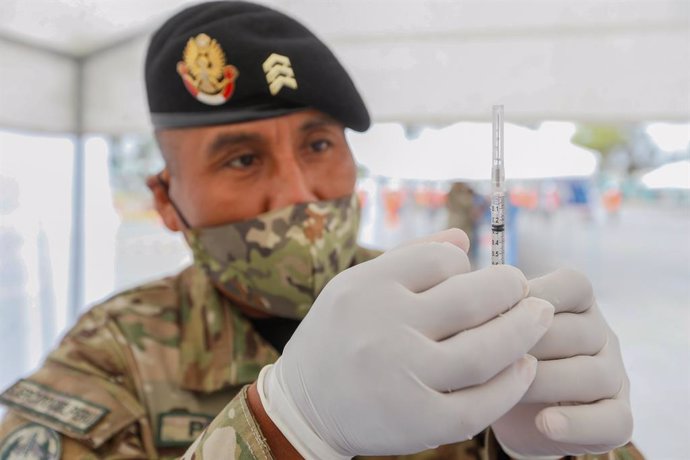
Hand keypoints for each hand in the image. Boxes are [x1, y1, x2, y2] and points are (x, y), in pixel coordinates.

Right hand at [257, 229, 553, 457]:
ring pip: (485, 352)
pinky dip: (511, 385)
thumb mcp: (356, 286)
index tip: (472, 277)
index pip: (442, 260)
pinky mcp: (418, 421)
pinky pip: (479, 403)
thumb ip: (408, 259)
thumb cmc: (336, 337)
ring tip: (541, 318)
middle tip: (528, 290)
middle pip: (472, 300)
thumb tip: (464, 238)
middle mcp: (384, 327)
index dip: (466, 265)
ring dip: (524, 332)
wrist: (302, 405)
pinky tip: (524, 367)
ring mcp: (402, 377)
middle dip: (511, 289)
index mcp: (368, 288)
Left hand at [492, 268, 632, 457]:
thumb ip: (490, 300)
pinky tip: (545, 424)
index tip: (498, 310)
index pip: (573, 285)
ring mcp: (613, 376)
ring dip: (547, 383)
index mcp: (576, 303)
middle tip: (492, 355)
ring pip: (595, 375)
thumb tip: (469, 271)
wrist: (503, 404)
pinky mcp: (617, 417)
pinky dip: (579, 424)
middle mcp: (600, 335)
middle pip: (579, 332)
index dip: (537, 295)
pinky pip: (613, 421)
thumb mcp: (492, 322)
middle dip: (531, 344)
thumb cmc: (497, 351)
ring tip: (508, 390)